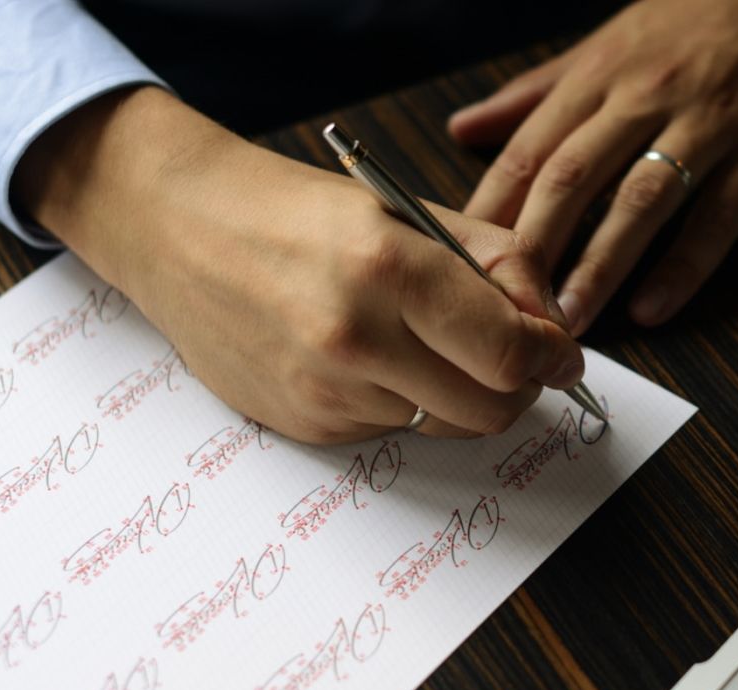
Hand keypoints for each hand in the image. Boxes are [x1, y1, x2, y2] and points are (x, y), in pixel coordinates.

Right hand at [16, 87, 583, 444]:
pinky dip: (401, 402)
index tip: (559, 353)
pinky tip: (367, 356)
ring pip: (443, 425)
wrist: (178, 229)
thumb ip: (498, 265)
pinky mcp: (303, 425)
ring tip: (422, 342)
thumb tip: (555, 328)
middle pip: (490, 410)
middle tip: (512, 358)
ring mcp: (324, 391)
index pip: (509, 352)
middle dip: (518, 387)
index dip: (551, 358)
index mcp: (390, 268)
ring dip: (456, 394)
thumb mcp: (408, 209)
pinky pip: (390, 432)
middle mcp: (355, 338)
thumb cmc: (296, 211)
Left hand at [449, 0, 737, 335]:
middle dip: (533, 250)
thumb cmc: (700, 20)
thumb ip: (537, 91)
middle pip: (572, 179)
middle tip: (507, 311)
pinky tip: (654, 308)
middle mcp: (645, 96)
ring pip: (639, 202)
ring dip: (599, 267)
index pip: (529, 151)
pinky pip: (716, 218)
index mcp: (601, 73)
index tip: (460, 266)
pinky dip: (683, 267)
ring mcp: (705, 125)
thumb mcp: (611, 41)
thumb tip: (463, 128)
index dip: (491, 212)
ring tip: (569, 323)